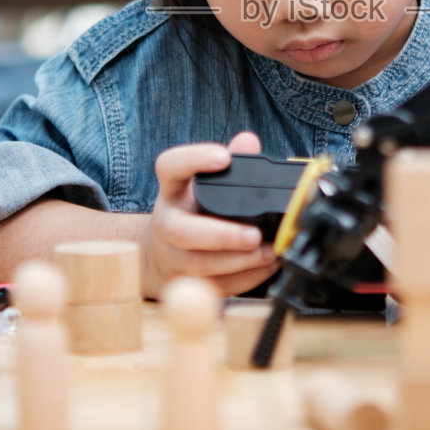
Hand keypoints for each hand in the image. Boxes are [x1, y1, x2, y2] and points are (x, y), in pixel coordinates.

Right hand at [137, 131, 279, 298]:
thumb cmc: (192, 213)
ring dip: (239, 262)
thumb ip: (230, 163)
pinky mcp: (187, 284)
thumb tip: (249, 141)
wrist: (159, 255)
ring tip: (270, 252)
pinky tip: (266, 267)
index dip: (193, 159)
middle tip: (254, 234)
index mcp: (172, 192)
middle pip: (182, 232)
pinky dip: (244, 279)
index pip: (169, 167)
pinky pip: (214, 287)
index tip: (222, 156)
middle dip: (222, 235)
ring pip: (200, 266)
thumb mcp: (204, 184)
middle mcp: (168, 224)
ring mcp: (174, 258)